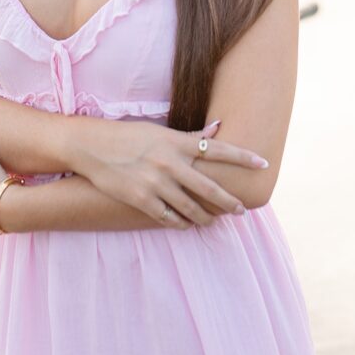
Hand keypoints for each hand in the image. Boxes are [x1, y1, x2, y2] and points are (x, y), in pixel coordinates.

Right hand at [72, 118, 267, 228]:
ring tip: (213, 221)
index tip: (262, 164)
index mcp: (176, 141)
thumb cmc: (127, 135)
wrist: (92, 146)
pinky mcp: (141, 200)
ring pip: (192, 208)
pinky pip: (169, 218)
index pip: (217, 149)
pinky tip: (188, 225)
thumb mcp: (158, 131)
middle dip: (229, 202)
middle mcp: (170, 162)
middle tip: (241, 211)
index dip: (242, 157)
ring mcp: (156, 183)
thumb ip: (188, 136)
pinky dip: (182, 223)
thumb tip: (216, 130)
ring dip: (206, 217)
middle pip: (210, 188)